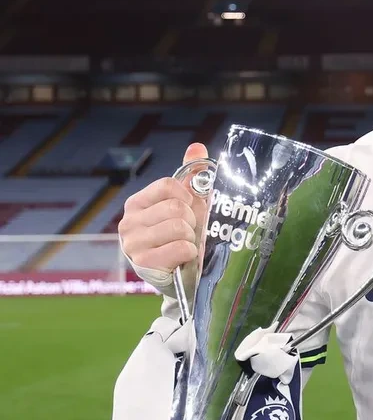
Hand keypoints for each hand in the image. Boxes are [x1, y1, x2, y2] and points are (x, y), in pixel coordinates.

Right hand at [119, 143, 208, 271]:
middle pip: (176, 208)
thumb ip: (191, 174)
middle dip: (191, 220)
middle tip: (187, 231)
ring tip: (183, 243)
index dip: (187, 197)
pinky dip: (190, 252)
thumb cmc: (180, 234)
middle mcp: (129, 221)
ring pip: (179, 227)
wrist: (176, 272)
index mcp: (137, 202)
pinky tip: (183, 256)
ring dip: (190, 237)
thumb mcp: (187, 202)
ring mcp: (133, 243)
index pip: (168, 185)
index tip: (188, 208)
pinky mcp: (143, 263)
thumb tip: (197, 146)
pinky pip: (181, 248)